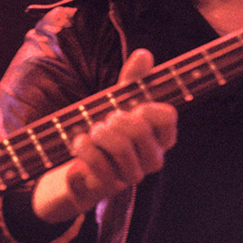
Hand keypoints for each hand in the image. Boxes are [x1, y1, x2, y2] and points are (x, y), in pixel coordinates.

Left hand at [32, 48, 176, 222]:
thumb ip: (132, 81)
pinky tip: (79, 147)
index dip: (145, 105)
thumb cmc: (105, 134)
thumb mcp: (117, 104)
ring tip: (90, 133)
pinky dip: (83, 150)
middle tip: (104, 120)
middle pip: (138, 128)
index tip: (131, 106)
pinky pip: (96, 165)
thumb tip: (144, 53)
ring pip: (118, 147)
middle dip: (114, 117)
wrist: (75, 169)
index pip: (167, 116)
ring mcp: (130, 177)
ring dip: (97, 133)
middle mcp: (151, 160)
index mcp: (160, 138)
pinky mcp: (106, 189)